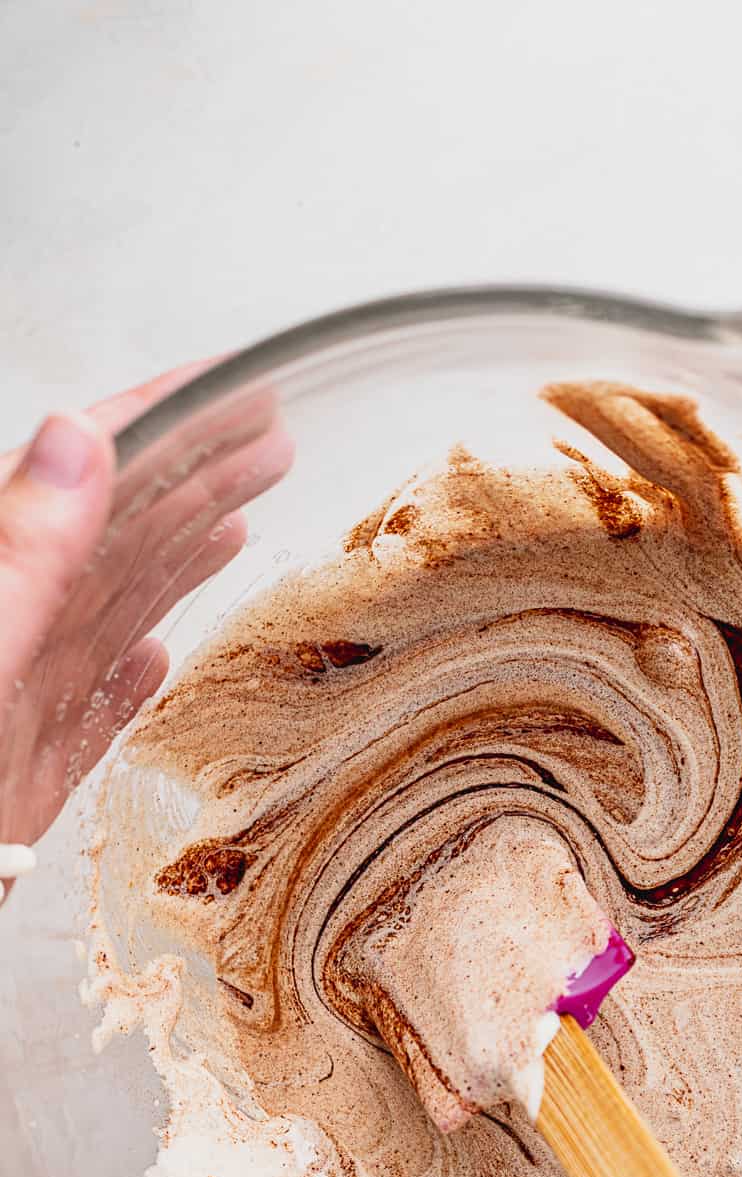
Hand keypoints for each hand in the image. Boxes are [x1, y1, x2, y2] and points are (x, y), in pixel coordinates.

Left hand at [0, 365, 291, 852]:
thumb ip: (19, 557)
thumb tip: (73, 439)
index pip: (87, 476)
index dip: (161, 420)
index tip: (229, 386)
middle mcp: (8, 633)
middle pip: (116, 534)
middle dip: (194, 477)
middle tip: (265, 440)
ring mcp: (16, 705)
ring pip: (110, 612)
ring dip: (175, 559)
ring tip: (234, 520)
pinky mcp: (23, 775)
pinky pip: (89, 711)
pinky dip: (130, 679)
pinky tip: (156, 658)